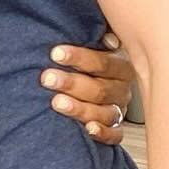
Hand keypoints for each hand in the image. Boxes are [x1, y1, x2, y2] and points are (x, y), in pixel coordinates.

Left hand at [43, 31, 136, 145]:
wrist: (87, 79)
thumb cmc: (82, 59)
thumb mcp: (93, 40)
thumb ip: (98, 33)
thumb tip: (106, 37)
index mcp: (120, 64)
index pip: (103, 62)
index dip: (79, 57)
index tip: (55, 53)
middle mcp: (122, 88)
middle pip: (100, 89)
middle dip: (72, 83)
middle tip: (47, 78)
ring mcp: (119, 109)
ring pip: (104, 112)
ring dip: (80, 108)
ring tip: (56, 102)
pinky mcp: (115, 128)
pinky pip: (115, 135)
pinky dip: (103, 133)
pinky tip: (87, 130)